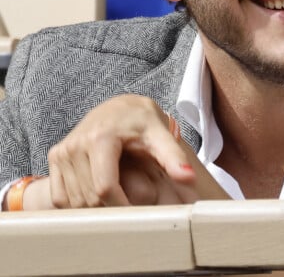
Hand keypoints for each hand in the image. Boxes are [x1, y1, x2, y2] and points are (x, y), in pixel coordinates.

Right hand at [46, 94, 227, 208]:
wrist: (119, 107)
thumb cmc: (141, 120)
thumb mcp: (160, 134)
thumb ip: (173, 156)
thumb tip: (189, 178)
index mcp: (101, 138)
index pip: (105, 188)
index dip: (122, 206)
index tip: (138, 213)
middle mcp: (77, 143)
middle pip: (91, 198)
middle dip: (112, 207)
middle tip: (132, 203)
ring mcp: (63, 151)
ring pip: (76, 201)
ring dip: (97, 207)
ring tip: (119, 194)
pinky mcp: (55, 156)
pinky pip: (62, 197)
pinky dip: (79, 202)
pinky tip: (99, 192)